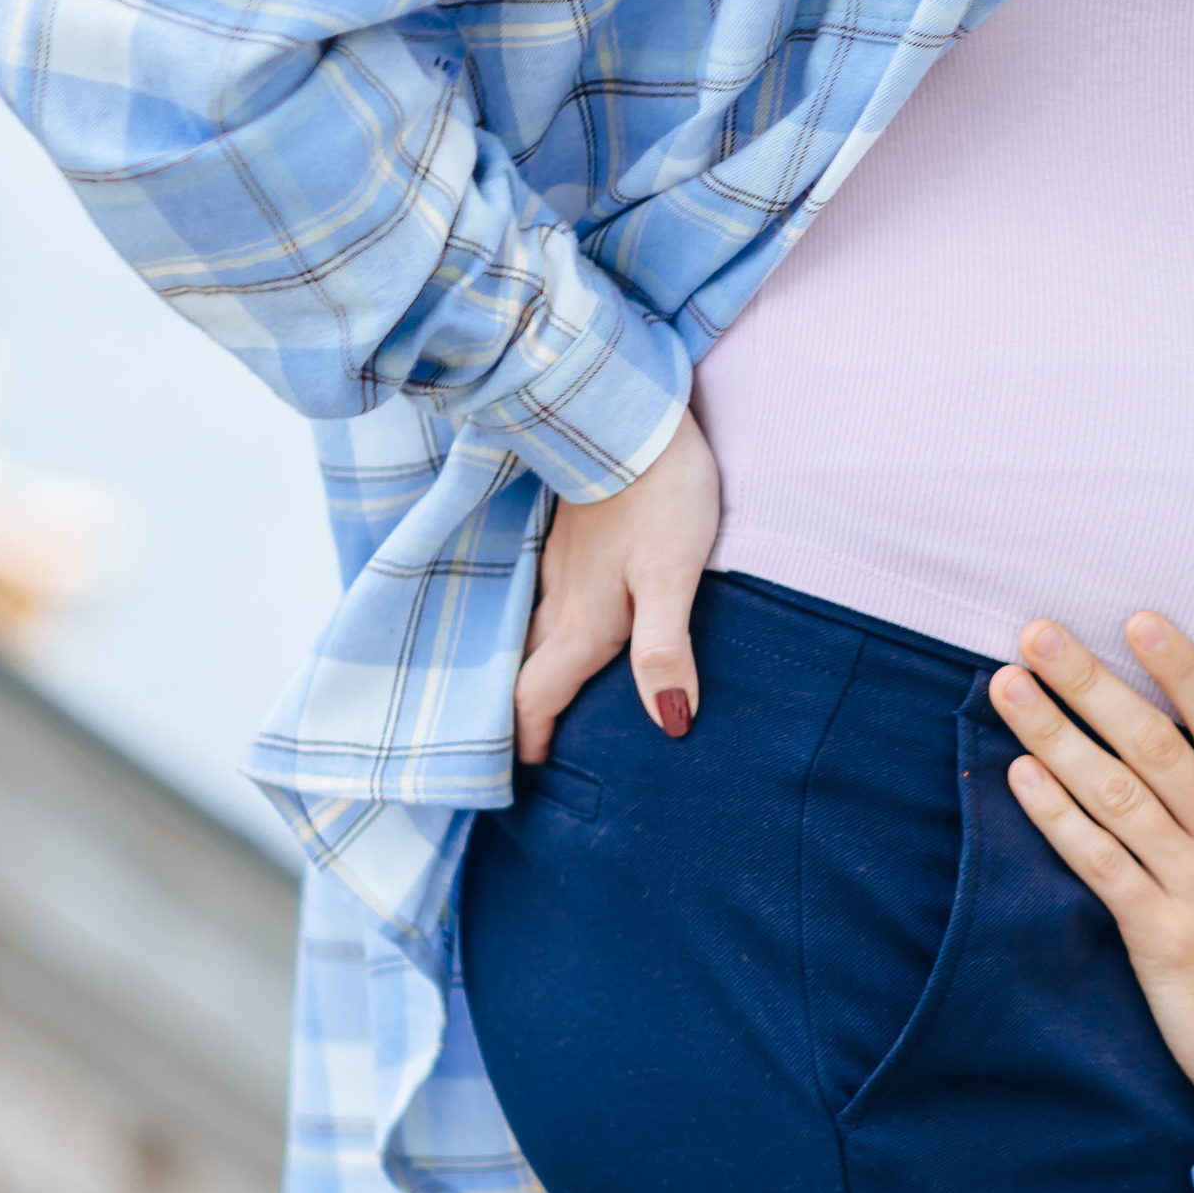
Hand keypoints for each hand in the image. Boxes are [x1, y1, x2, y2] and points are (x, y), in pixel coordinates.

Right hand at [514, 409, 720, 762]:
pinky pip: (545, 597)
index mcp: (584, 623)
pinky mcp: (571, 537)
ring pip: (531, 633)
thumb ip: (665, 649)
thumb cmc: (664, 494)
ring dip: (529, 672)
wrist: (633, 413)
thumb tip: (670, 724)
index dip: (529, 743)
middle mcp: (561, 601)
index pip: (537, 699)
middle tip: (526, 753)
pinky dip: (544, 627)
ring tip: (540, 701)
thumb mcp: (673, 576)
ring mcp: (559, 566)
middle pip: (525, 672)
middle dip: (520, 717)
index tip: (526, 779)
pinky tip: (562, 622)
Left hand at [990, 613, 1193, 1116]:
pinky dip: (1057, 817)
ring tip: (1009, 688)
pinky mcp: (1157, 936)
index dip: (1180, 670)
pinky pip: (1098, 863)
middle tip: (1038, 633)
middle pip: (1155, 746)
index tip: (1137, 621)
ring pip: (1116, 795)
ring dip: (1055, 735)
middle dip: (1092, 684)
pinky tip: (1021, 776)